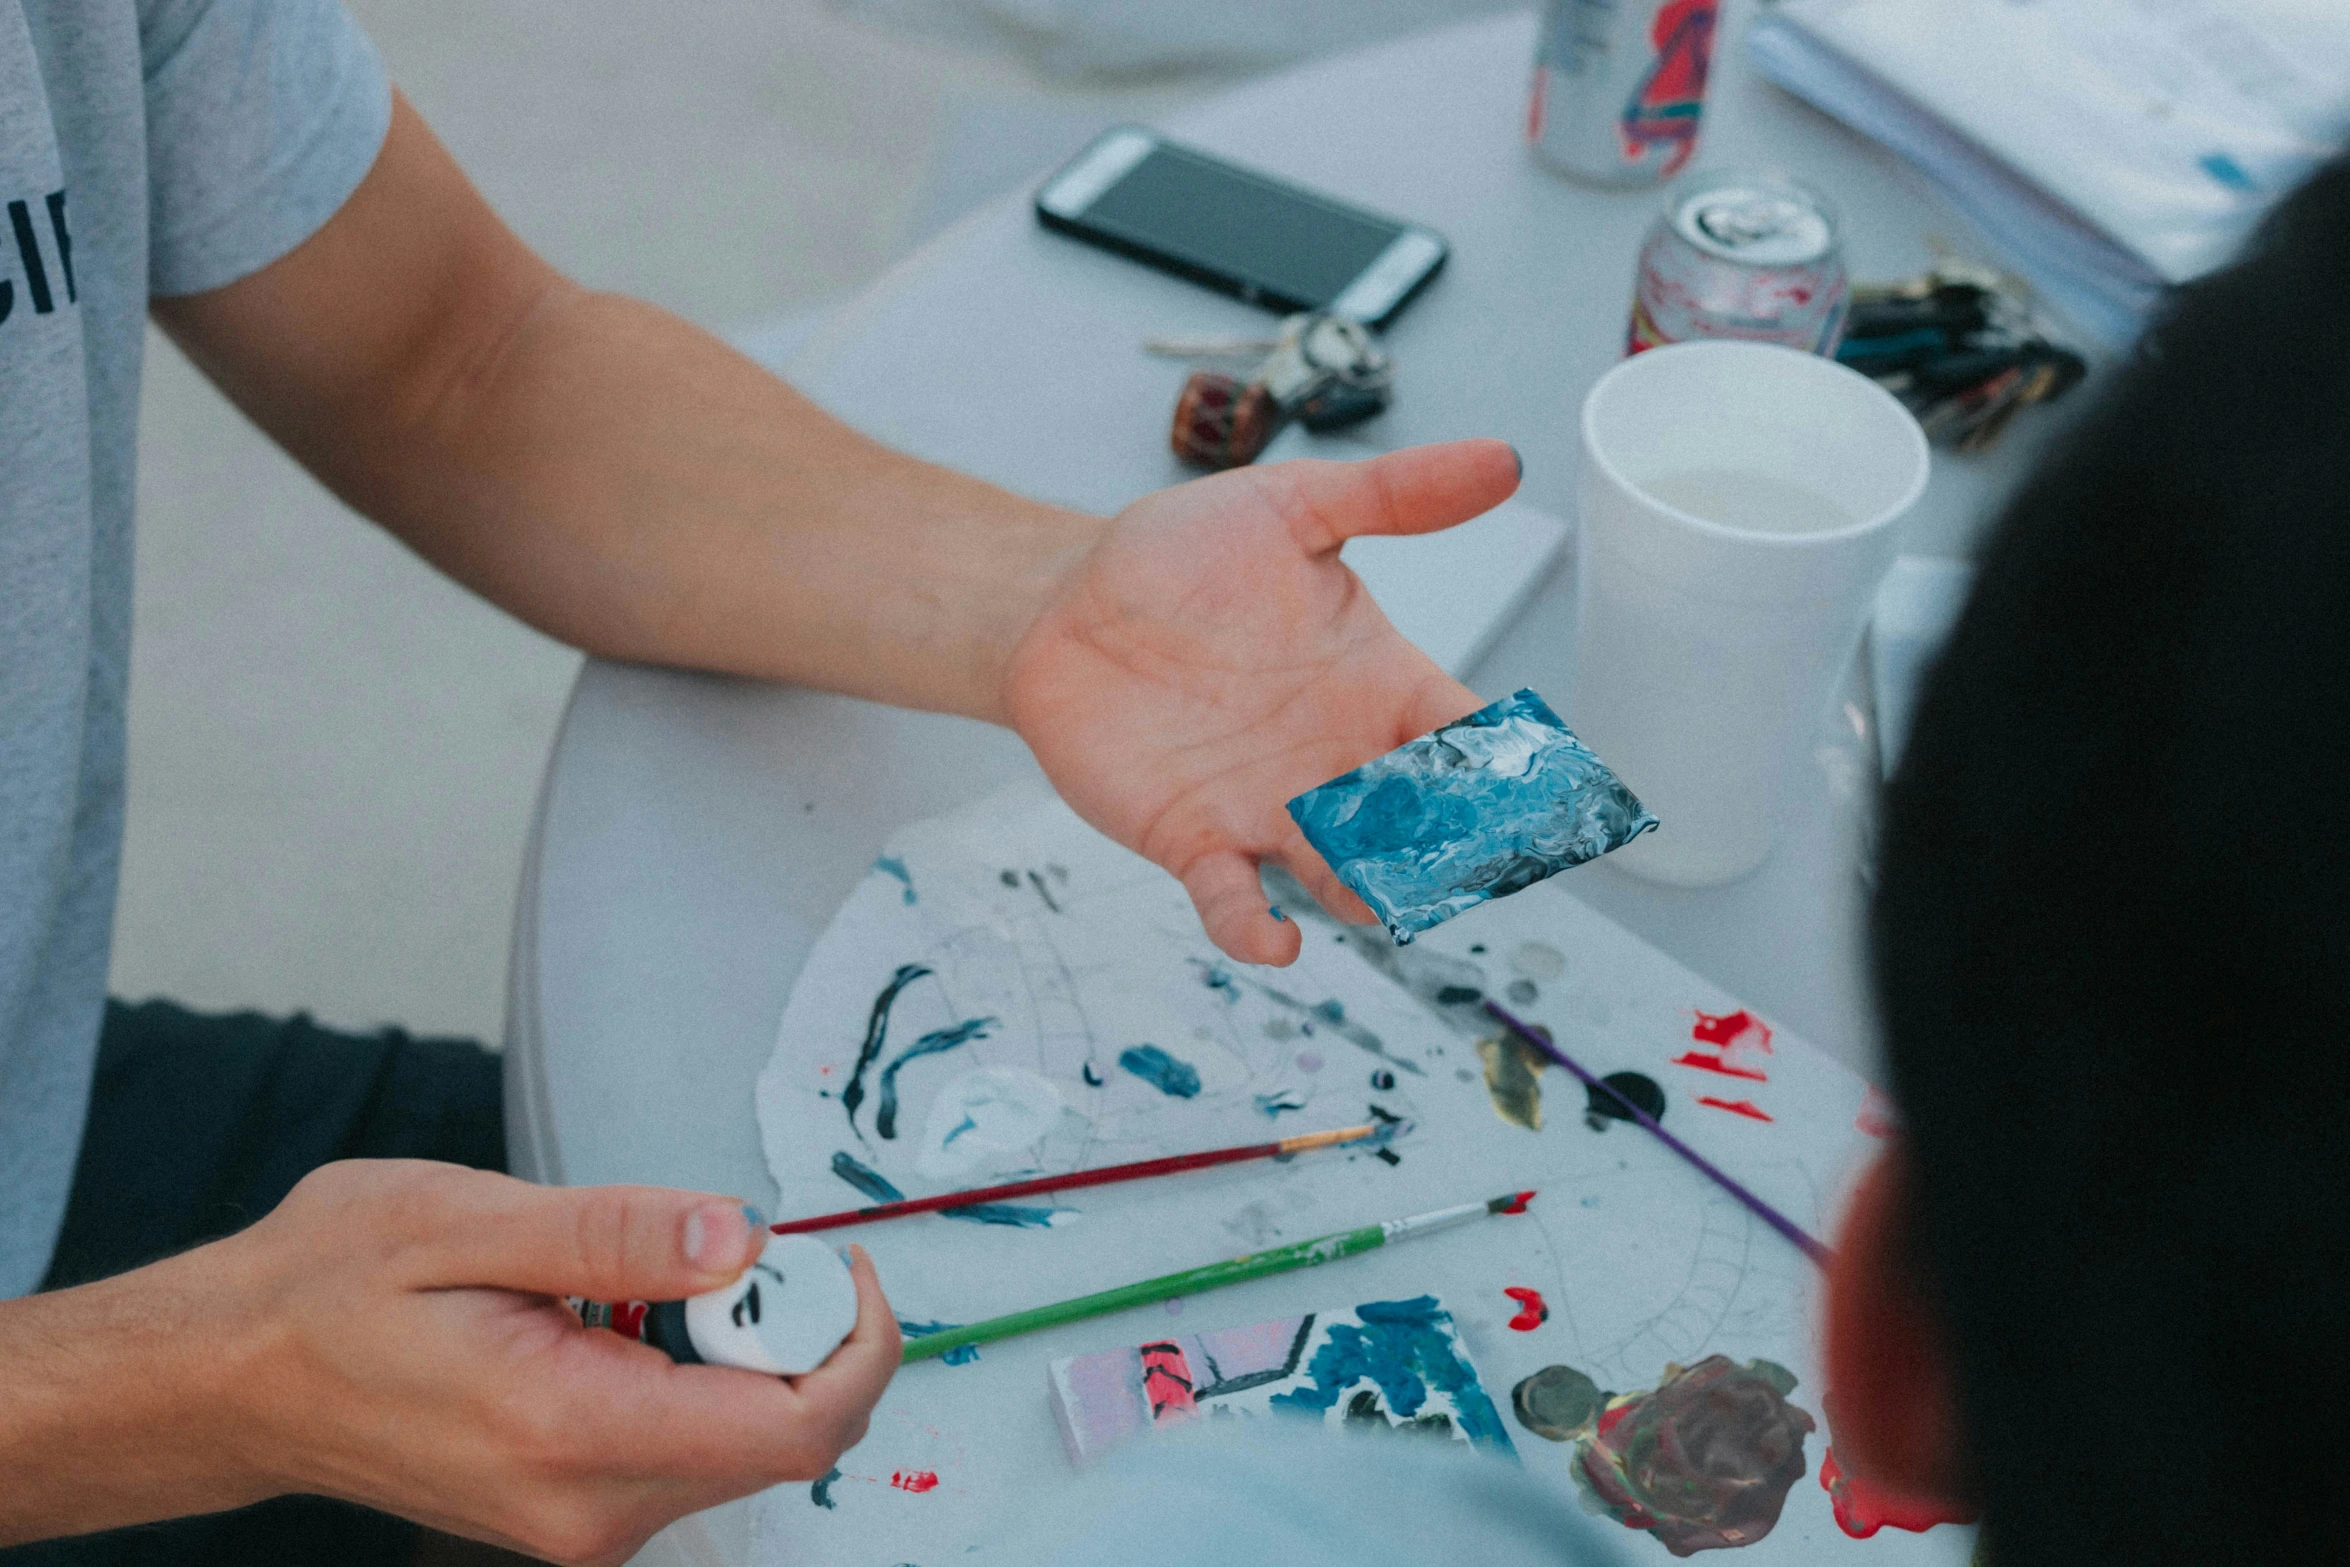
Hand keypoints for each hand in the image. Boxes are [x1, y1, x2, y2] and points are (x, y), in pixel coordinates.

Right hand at [0, 1161, 898, 1562]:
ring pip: (744, 1441)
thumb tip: (741, 1236)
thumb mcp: (465, 1220)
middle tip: (708, 1246)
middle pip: (784, 1435)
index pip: (794, 1429)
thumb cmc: (327, 1290)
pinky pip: (691, 1443)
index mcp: (570, 1433)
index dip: (853, 1343)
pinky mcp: (582, 1509)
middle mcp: (590, 1508)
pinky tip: (612, 1317)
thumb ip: (618, 1232)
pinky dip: (692, 1370)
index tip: (833, 1259)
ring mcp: (586, 1522)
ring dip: (735, 1347)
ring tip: (629, 1278)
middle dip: (787, 1329)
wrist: (235, 1376)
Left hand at [1004, 440, 1519, 964]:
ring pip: (1343, 875)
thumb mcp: (1292, 508)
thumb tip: (1503, 459)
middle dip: (1451, 850)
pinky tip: (1272, 942)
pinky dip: (1254, 929)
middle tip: (1468, 856)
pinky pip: (1234, 900)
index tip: (1545, 787)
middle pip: (1421, 827)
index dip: (1509, 766)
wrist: (1068, 599)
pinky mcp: (1195, 839)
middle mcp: (1340, 761)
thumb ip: (1394, 496)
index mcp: (1381, 685)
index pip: (1466, 736)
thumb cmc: (1185, 555)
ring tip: (1383, 896)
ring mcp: (1271, 809)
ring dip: (1369, 894)